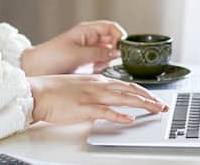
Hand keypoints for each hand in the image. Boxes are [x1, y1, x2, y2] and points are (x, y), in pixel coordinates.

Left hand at [19, 20, 126, 75]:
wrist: (36, 70)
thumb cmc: (51, 57)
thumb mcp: (77, 54)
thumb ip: (98, 53)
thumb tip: (116, 52)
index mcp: (86, 31)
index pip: (110, 27)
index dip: (119, 35)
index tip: (122, 47)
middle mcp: (90, 40)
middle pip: (112, 41)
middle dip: (114, 50)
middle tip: (112, 59)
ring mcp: (89, 52)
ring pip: (108, 54)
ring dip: (107, 60)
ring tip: (96, 65)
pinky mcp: (86, 65)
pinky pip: (101, 64)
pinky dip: (100, 68)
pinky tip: (92, 71)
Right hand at [27, 75, 168, 123]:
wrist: (37, 92)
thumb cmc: (53, 91)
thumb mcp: (78, 86)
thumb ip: (93, 91)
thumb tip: (104, 100)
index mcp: (97, 81)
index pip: (125, 85)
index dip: (142, 92)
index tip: (153, 98)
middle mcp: (98, 86)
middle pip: (130, 90)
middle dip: (149, 98)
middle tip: (162, 106)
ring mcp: (92, 96)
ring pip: (123, 98)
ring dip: (142, 104)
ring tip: (156, 110)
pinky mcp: (84, 108)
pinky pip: (105, 112)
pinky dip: (119, 116)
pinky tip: (130, 119)